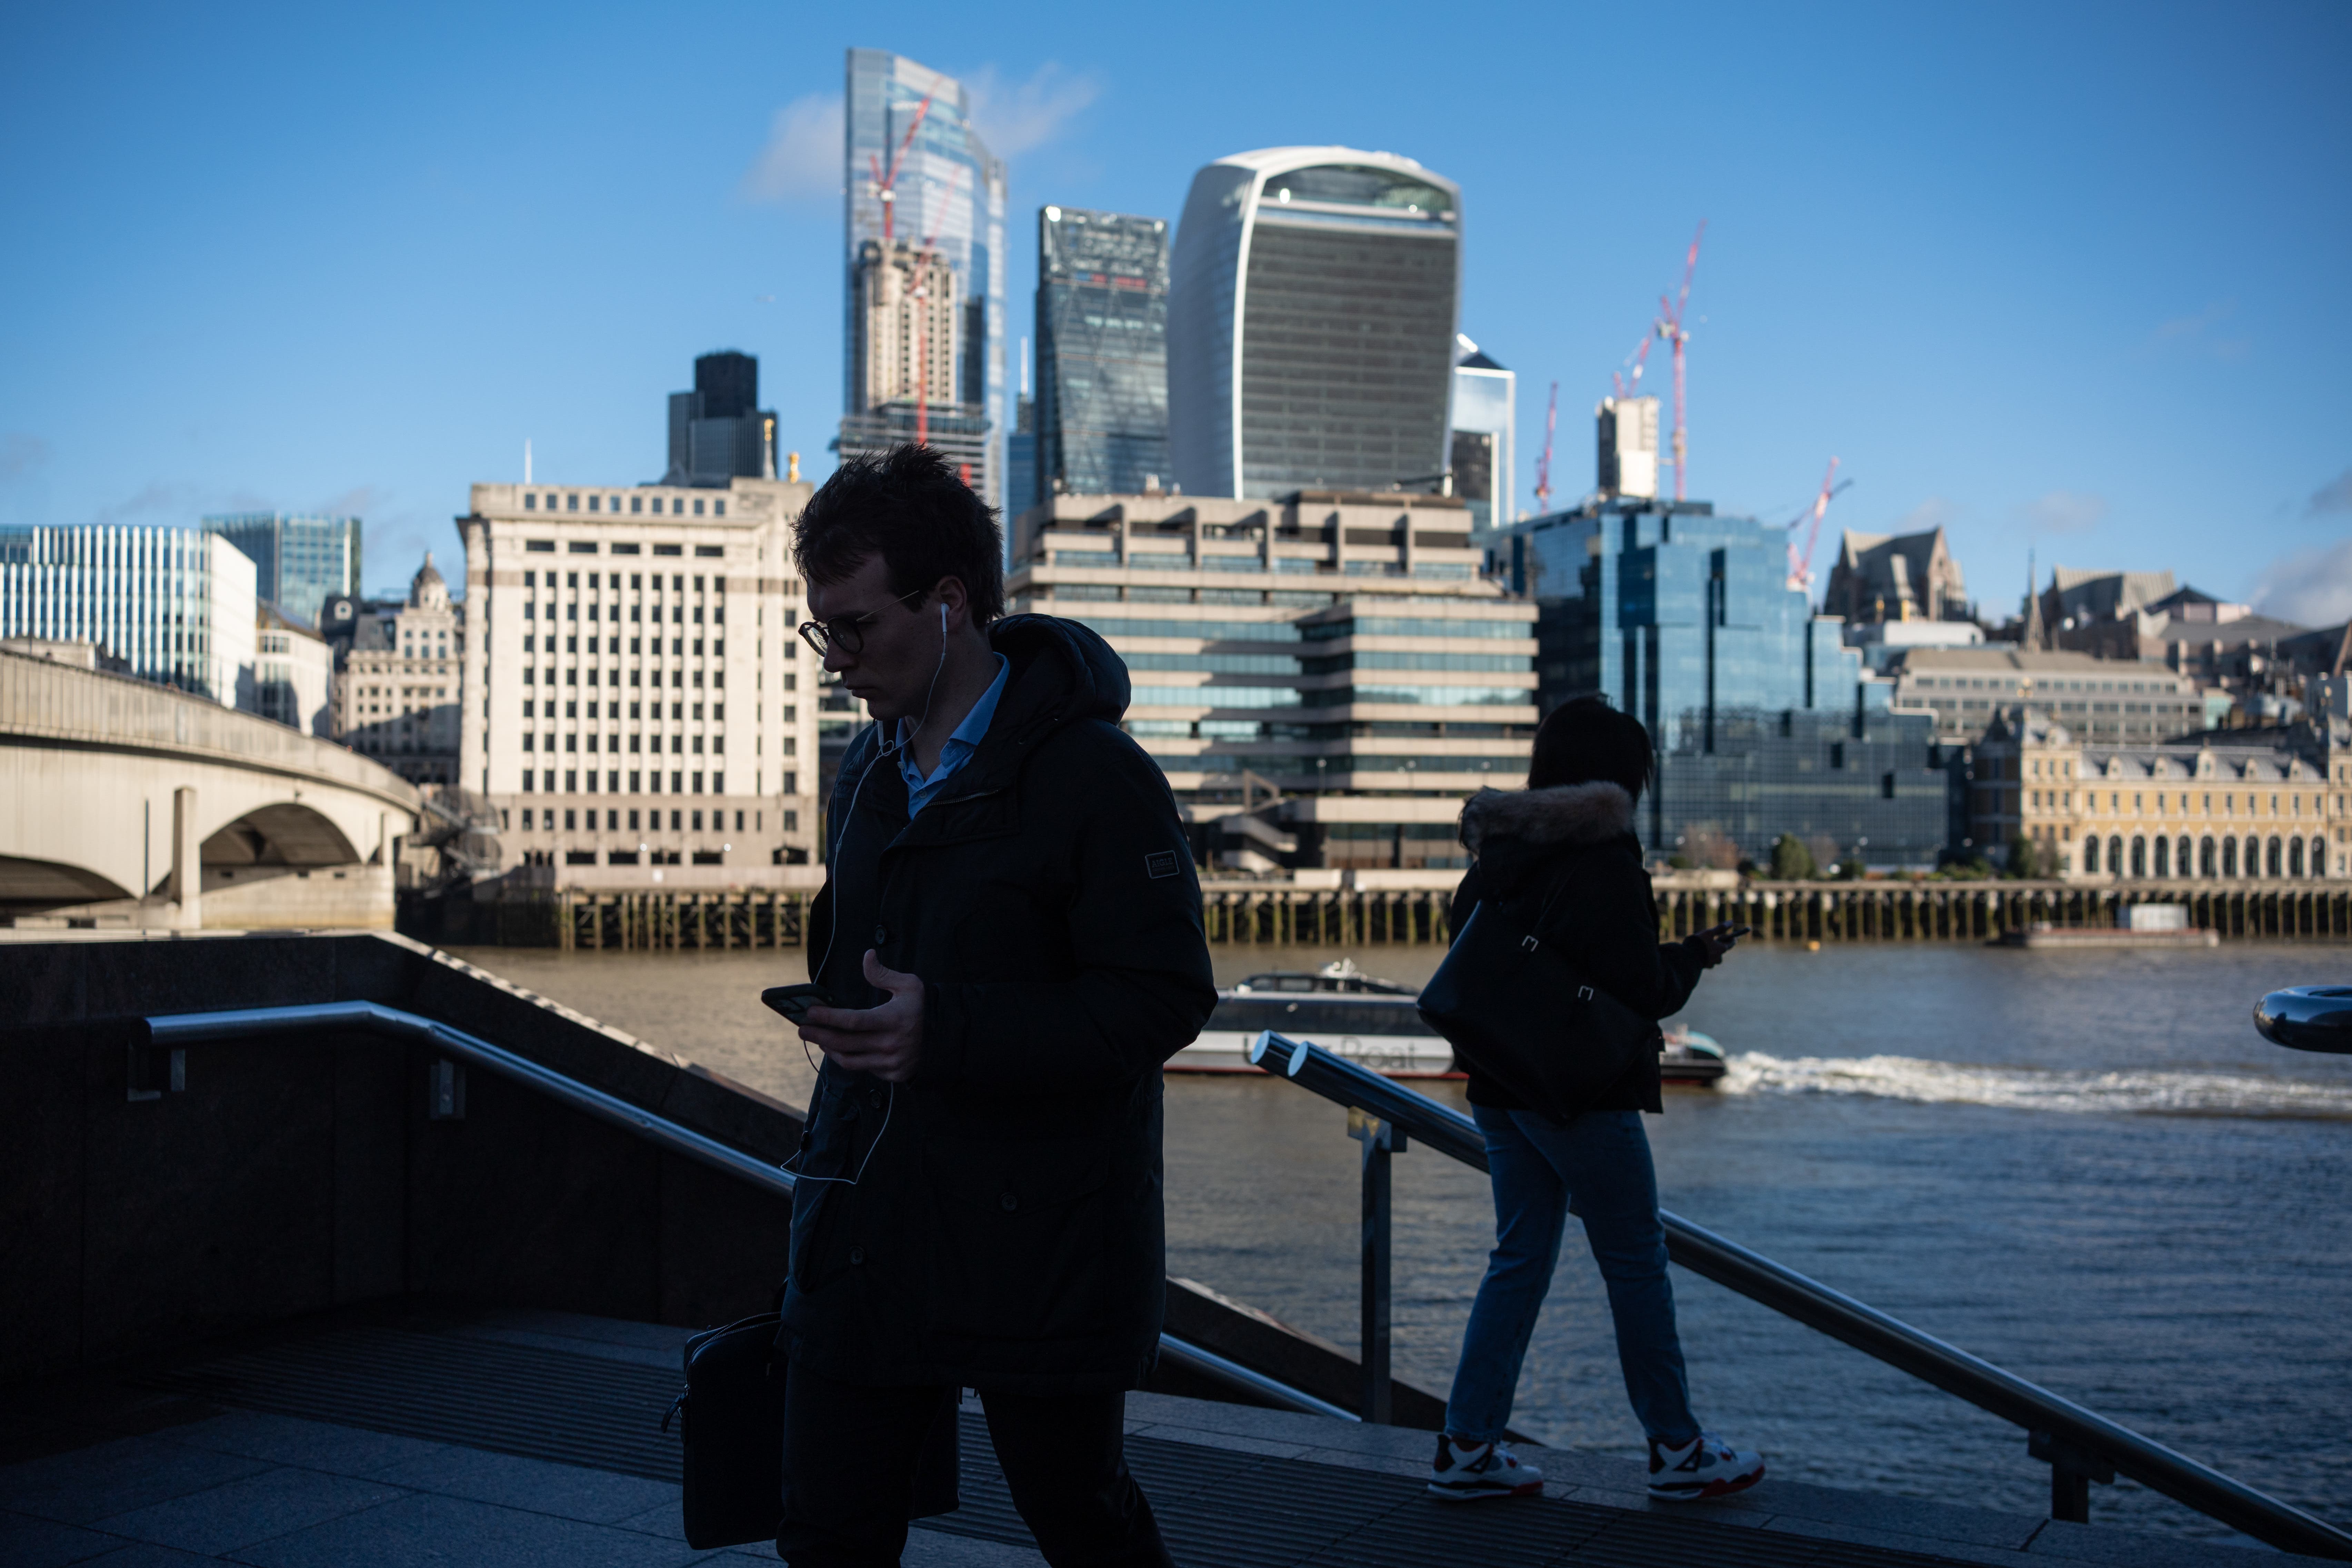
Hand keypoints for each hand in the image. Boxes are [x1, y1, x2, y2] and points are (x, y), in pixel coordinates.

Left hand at [798, 950, 924, 1082]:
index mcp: (893, 1020)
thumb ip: (883, 974)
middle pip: (844, 1043)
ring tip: (818, 1040)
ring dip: (830, 1050)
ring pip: (850, 1061)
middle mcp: (890, 1044)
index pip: (852, 1021)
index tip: (809, 1012)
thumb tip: (867, 956)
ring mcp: (891, 1063)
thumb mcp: (910, 985)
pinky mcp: (893, 1074)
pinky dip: (850, 1059)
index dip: (828, 1017)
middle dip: (818, 1035)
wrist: (946, 1037)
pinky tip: (842, 1049)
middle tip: (801, 1029)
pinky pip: (864, 1068)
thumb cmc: (923, 1008)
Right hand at [1694, 923, 1741, 968]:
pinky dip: (1706, 956)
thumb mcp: (1709, 932)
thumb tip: (1731, 922)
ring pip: (1715, 956)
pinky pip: (1709, 960)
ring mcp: (1712, 963)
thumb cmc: (1699, 943)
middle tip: (1715, 939)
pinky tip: (1700, 952)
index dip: (1731, 938)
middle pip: (1722, 950)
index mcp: (1722, 949)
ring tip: (1705, 946)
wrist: (1687, 957)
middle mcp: (1719, 957)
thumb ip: (1720, 928)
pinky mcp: (1705, 967)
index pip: (1731, 943)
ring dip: (1713, 951)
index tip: (1728, 934)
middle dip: (1720, 944)